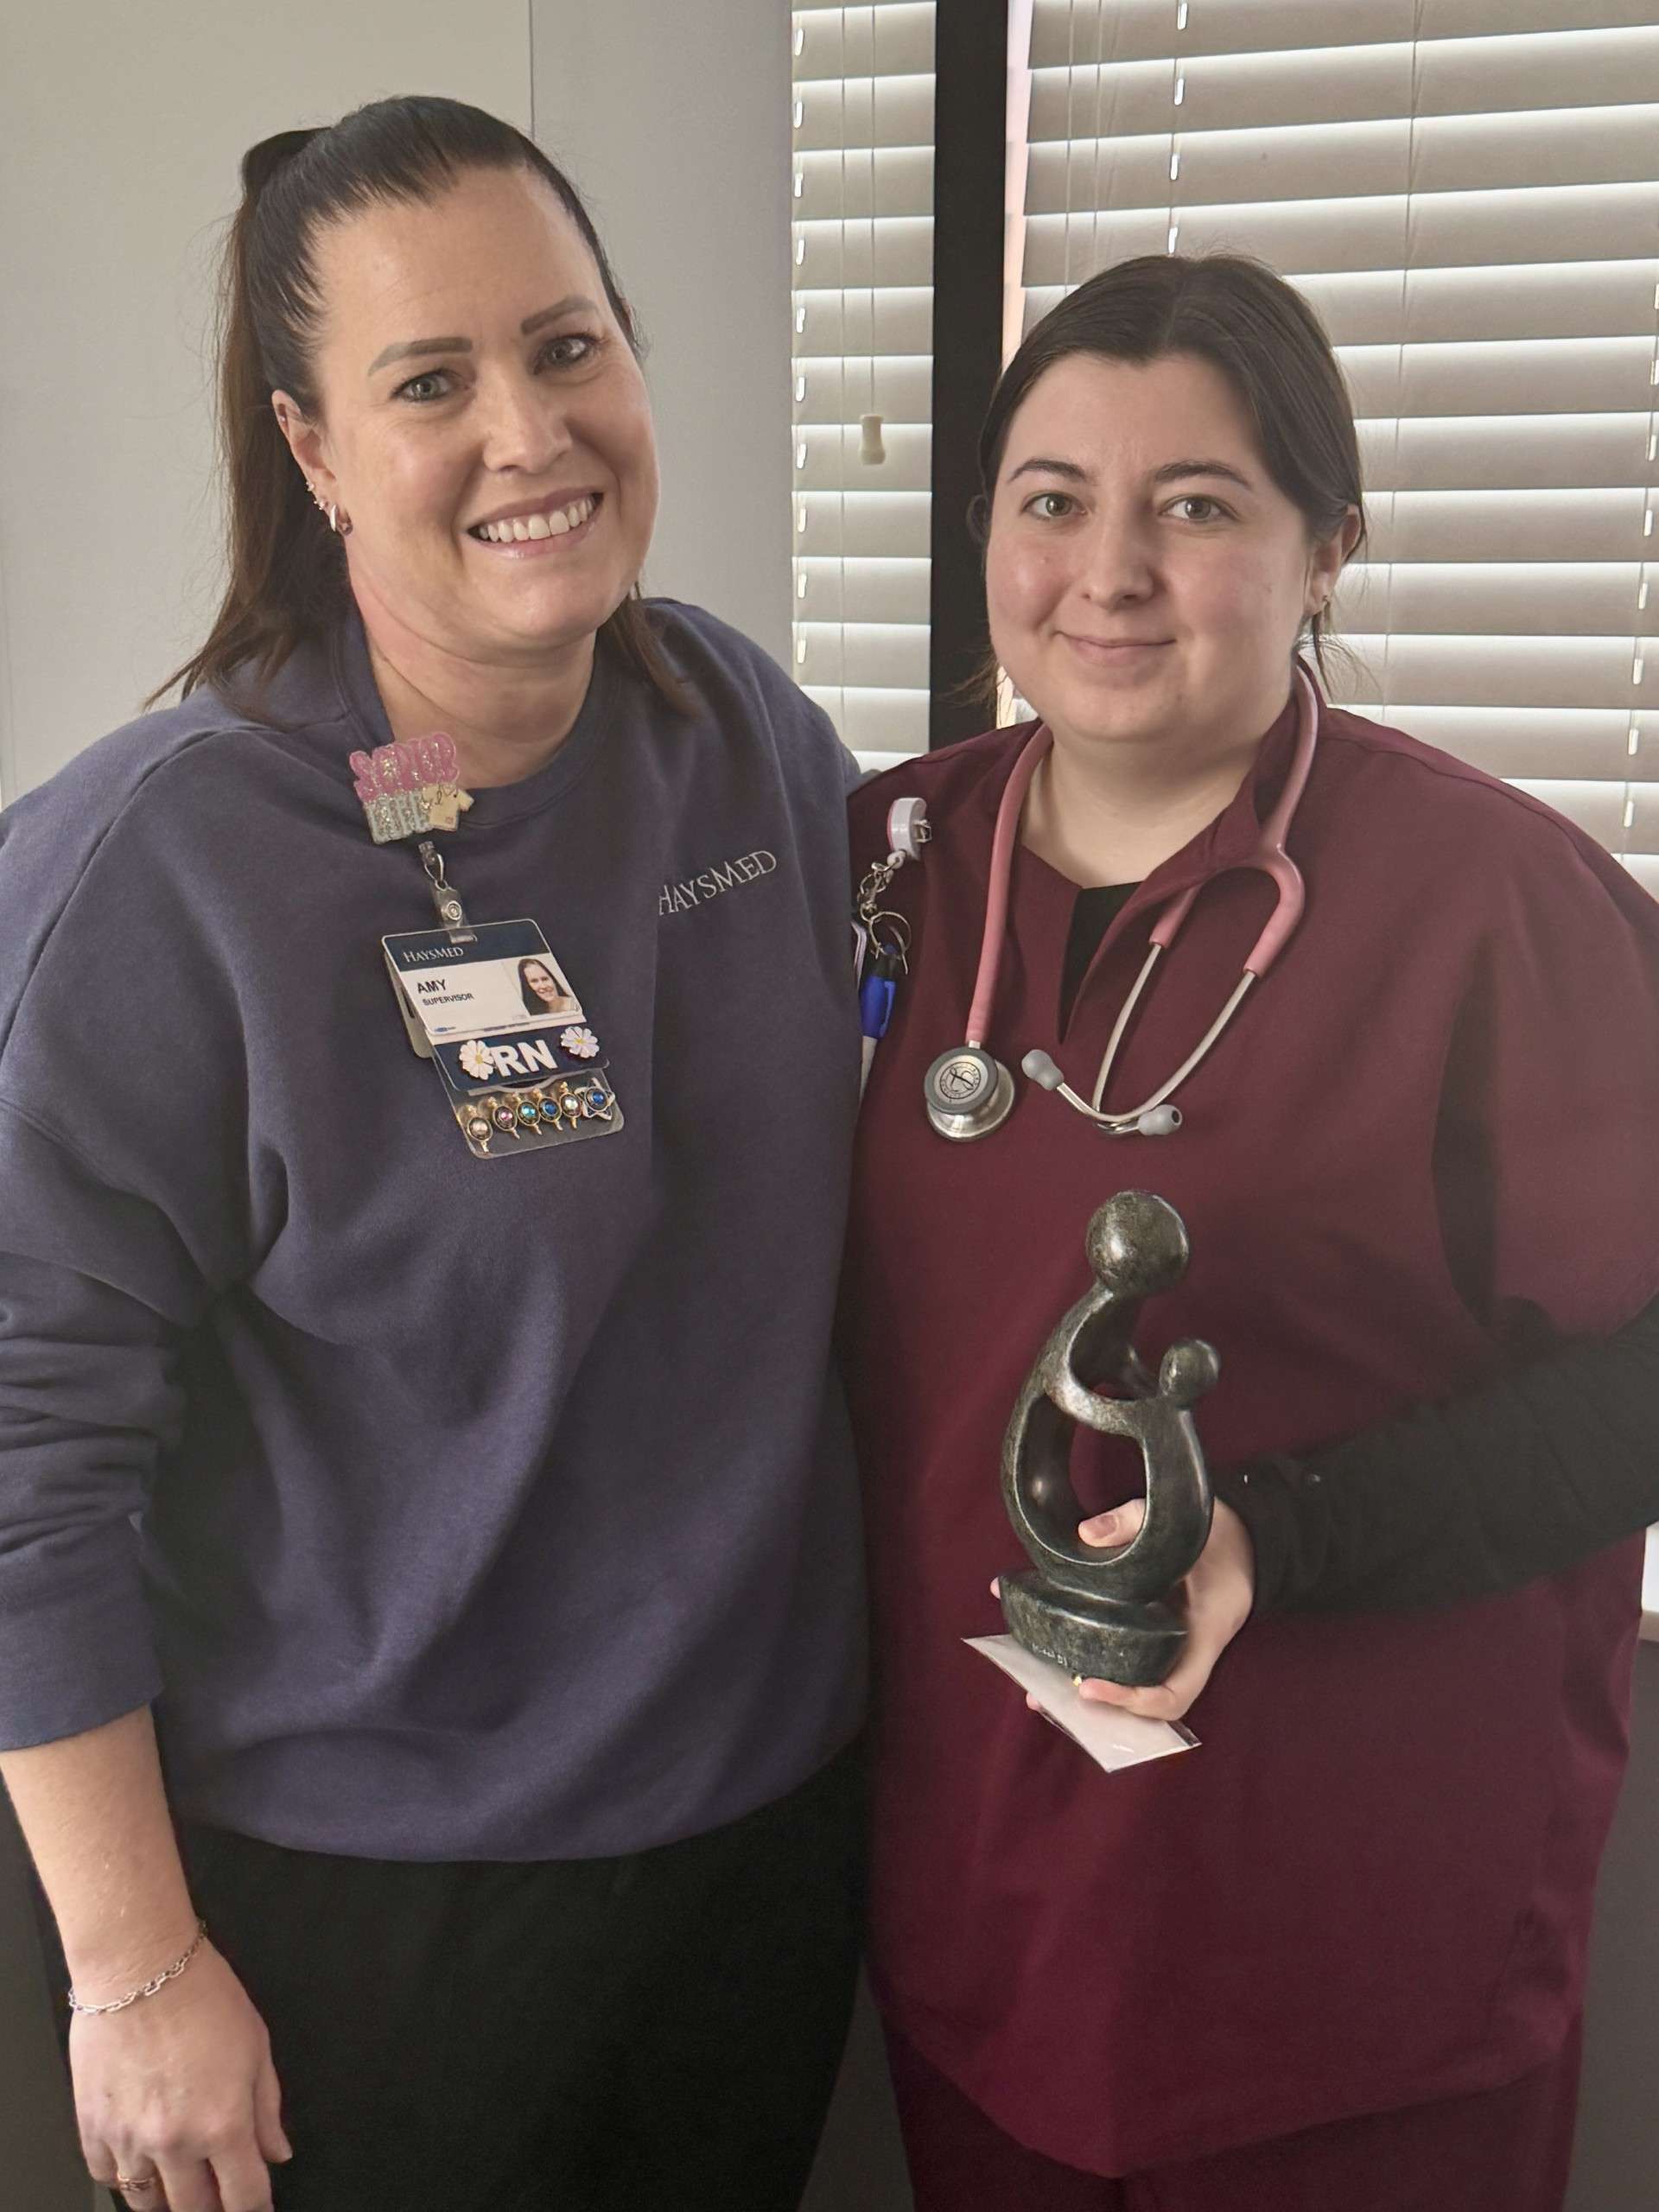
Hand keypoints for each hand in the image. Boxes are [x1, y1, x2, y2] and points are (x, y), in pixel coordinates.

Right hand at [73, 1941, 290, 2211]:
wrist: (139, 1968)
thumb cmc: (201, 1995)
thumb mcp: (256, 2046)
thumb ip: (268, 2108)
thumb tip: (277, 2151)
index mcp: (223, 2123)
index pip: (245, 2197)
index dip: (256, 2209)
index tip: (259, 2208)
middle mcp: (175, 2142)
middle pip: (195, 2210)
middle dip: (213, 2208)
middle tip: (220, 2194)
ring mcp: (129, 2140)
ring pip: (148, 2202)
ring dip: (169, 2199)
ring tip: (182, 2184)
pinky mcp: (94, 2129)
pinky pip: (108, 2176)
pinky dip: (126, 2175)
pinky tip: (141, 2158)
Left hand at [1070, 1496, 1255, 1722]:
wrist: (1246, 1539)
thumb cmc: (1220, 1534)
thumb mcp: (1183, 1520)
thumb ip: (1135, 1520)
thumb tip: (1086, 1535)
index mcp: (1205, 1633)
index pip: (1176, 1693)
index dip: (1134, 1701)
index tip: (1089, 1687)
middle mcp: (1190, 1651)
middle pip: (1151, 1703)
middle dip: (1107, 1707)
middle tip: (1052, 1693)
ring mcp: (1176, 1646)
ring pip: (1142, 1688)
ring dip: (1100, 1695)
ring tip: (1048, 1688)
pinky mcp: (1162, 1635)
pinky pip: (1137, 1664)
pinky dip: (1106, 1668)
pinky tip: (1067, 1656)